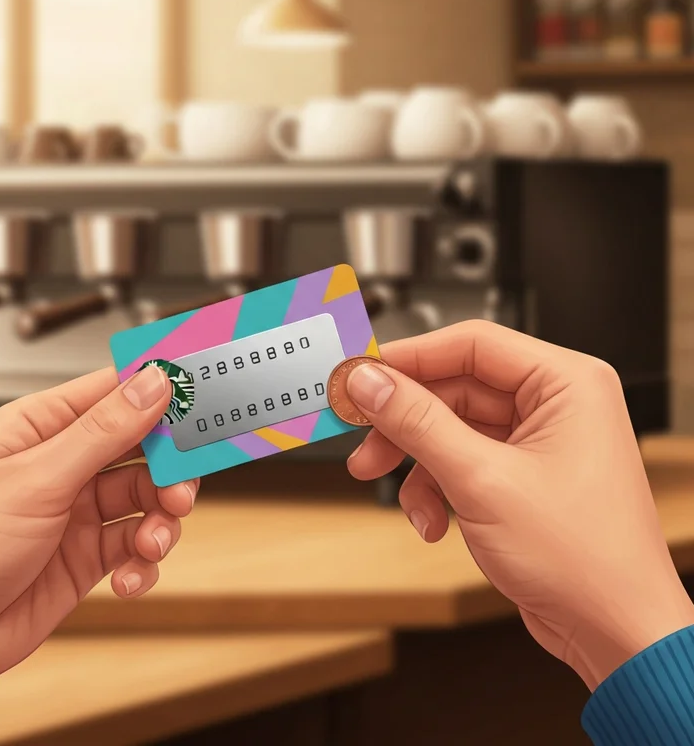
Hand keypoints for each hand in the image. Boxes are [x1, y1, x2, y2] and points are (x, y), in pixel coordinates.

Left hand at [0, 365, 198, 708]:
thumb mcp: (36, 478)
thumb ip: (103, 432)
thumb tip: (152, 385)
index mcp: (44, 426)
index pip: (116, 392)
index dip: (161, 393)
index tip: (200, 399)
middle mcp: (66, 464)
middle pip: (143, 448)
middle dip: (169, 470)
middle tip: (180, 491)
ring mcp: (79, 511)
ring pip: (147, 499)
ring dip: (160, 521)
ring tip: (152, 541)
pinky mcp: (89, 555)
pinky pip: (136, 546)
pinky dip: (144, 562)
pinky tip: (131, 576)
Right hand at [346, 320, 693, 689]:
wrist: (615, 633)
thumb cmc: (586, 560)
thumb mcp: (481, 479)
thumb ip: (418, 422)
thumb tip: (371, 383)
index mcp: (565, 383)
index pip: (471, 344)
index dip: (409, 357)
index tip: (362, 373)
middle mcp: (554, 404)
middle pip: (453, 388)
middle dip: (404, 421)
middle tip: (362, 435)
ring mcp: (536, 441)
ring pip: (450, 428)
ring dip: (415, 462)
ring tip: (394, 492)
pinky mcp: (519, 475)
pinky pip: (460, 462)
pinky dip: (436, 489)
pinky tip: (432, 522)